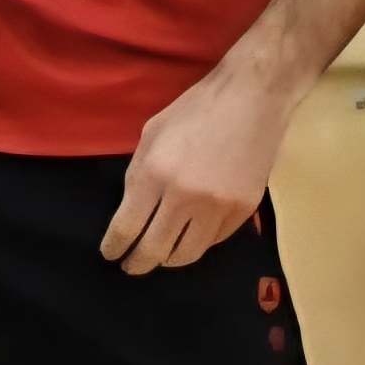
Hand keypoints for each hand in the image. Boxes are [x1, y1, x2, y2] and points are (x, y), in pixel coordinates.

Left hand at [101, 61, 298, 275]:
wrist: (254, 98)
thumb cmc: (196, 109)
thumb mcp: (152, 134)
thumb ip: (138, 174)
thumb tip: (131, 211)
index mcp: (154, 174)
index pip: (126, 228)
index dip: (114, 247)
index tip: (111, 255)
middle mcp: (185, 197)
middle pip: (155, 250)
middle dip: (137, 263)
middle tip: (131, 266)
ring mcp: (218, 207)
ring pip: (187, 254)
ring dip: (169, 259)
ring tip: (161, 256)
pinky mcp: (243, 210)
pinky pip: (214, 241)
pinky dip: (198, 243)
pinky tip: (190, 237)